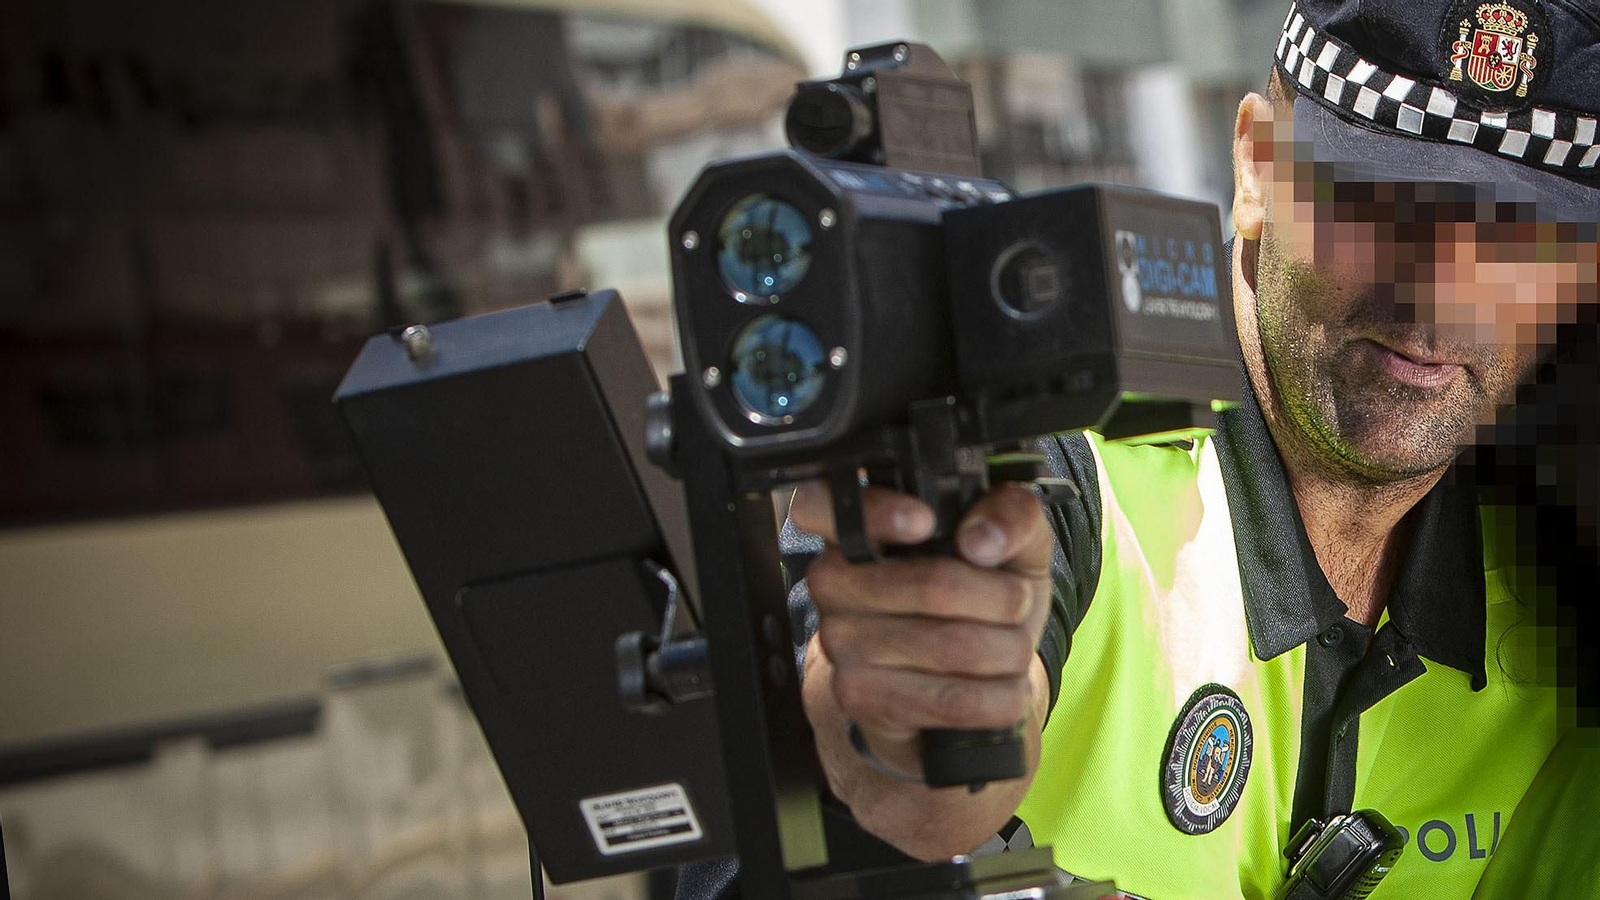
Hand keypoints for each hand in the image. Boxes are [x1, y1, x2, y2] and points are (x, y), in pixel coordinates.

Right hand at [791, 480, 1053, 773]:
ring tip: (1012, 647)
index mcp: (856, 526)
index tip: (927, 522)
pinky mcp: (859, 696)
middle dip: (1006, 599)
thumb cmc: (980, 599)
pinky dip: (1002, 696)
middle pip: (935, 584)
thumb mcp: (1010, 546)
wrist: (960, 683)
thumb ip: (1010, 515)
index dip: (877, 511)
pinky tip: (1001, 686)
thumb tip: (982, 539)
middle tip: (1017, 602)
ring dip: (1011, 651)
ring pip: (954, 646)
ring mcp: (838, 640)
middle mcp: (831, 579)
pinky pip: (953, 700)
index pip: (824, 504)